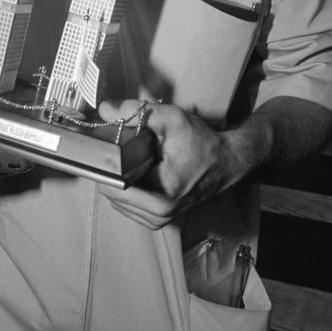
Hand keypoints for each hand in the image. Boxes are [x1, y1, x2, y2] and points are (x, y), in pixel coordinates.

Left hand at [96, 99, 231, 229]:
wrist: (226, 163)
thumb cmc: (202, 144)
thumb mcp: (171, 119)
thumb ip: (136, 112)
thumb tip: (105, 110)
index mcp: (162, 193)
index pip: (112, 182)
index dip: (105, 161)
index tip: (107, 145)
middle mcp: (159, 213)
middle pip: (110, 191)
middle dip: (111, 169)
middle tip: (120, 150)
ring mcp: (158, 220)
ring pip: (116, 200)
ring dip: (117, 180)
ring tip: (130, 161)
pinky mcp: (157, 220)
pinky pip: (126, 205)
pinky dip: (126, 189)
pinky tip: (136, 172)